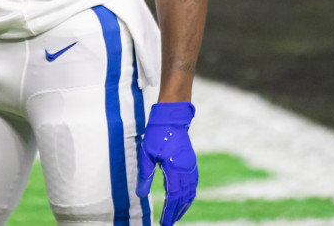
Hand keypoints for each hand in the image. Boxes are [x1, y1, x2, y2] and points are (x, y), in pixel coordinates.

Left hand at [137, 101, 198, 224]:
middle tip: (168, 222)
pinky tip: (183, 198)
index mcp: (175, 169)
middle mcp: (186, 170)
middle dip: (176, 212)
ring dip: (183, 205)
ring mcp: (191, 166)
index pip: (173, 197)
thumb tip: (140, 194)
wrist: (172, 117)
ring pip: (190, 192)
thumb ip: (145, 175)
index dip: (169, 212)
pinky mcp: (191, 162)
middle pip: (183, 198)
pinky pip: (192, 184)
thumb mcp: (146, 154)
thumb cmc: (158, 133)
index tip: (164, 223)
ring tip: (175, 215)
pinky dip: (188, 195)